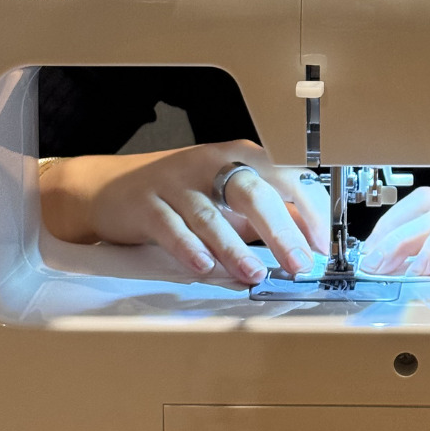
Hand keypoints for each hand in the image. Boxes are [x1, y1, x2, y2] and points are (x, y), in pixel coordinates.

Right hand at [42, 141, 329, 284]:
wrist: (109, 186)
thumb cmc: (177, 191)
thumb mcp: (226, 195)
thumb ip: (264, 210)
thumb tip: (306, 229)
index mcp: (237, 156)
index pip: (283, 177)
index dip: (306, 210)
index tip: (320, 243)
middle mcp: (210, 163)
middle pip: (252, 192)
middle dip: (279, 230)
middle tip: (298, 262)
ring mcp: (175, 182)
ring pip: (211, 214)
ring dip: (234, 247)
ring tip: (254, 273)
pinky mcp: (146, 203)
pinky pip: (170, 226)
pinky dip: (187, 248)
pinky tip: (202, 266)